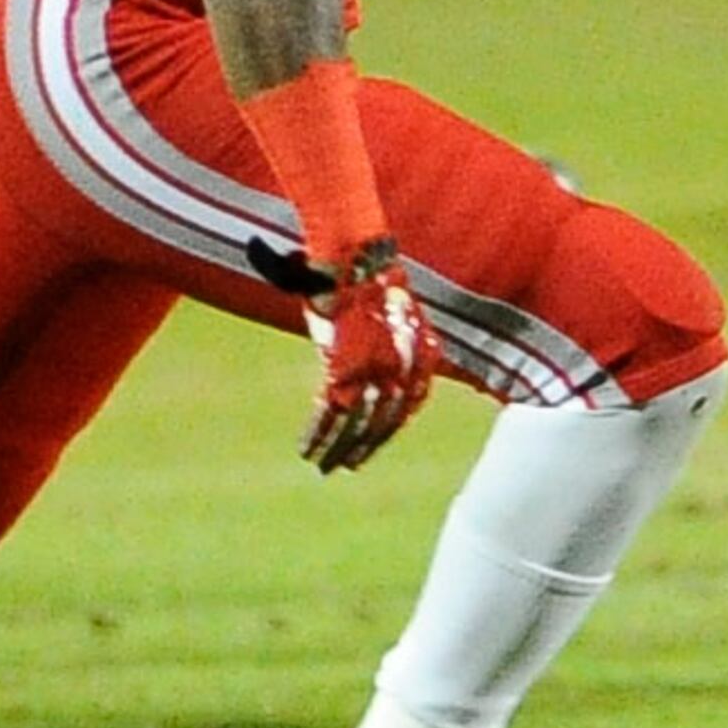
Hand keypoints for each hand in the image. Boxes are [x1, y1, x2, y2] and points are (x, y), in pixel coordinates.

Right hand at [247, 236, 440, 473]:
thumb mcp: (395, 318)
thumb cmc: (370, 283)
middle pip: (385, 422)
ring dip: (338, 450)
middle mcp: (403, 369)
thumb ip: (396, 349)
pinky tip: (306, 450)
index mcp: (421, 358)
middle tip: (348, 467)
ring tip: (325, 467)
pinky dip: (317, 435)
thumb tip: (386, 373)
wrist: (356, 260)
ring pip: (356, 425)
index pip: (409, 406)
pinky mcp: (343, 370)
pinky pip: (328, 413)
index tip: (374, 445)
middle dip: (365, 447)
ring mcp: (374, 371)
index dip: (390, 430)